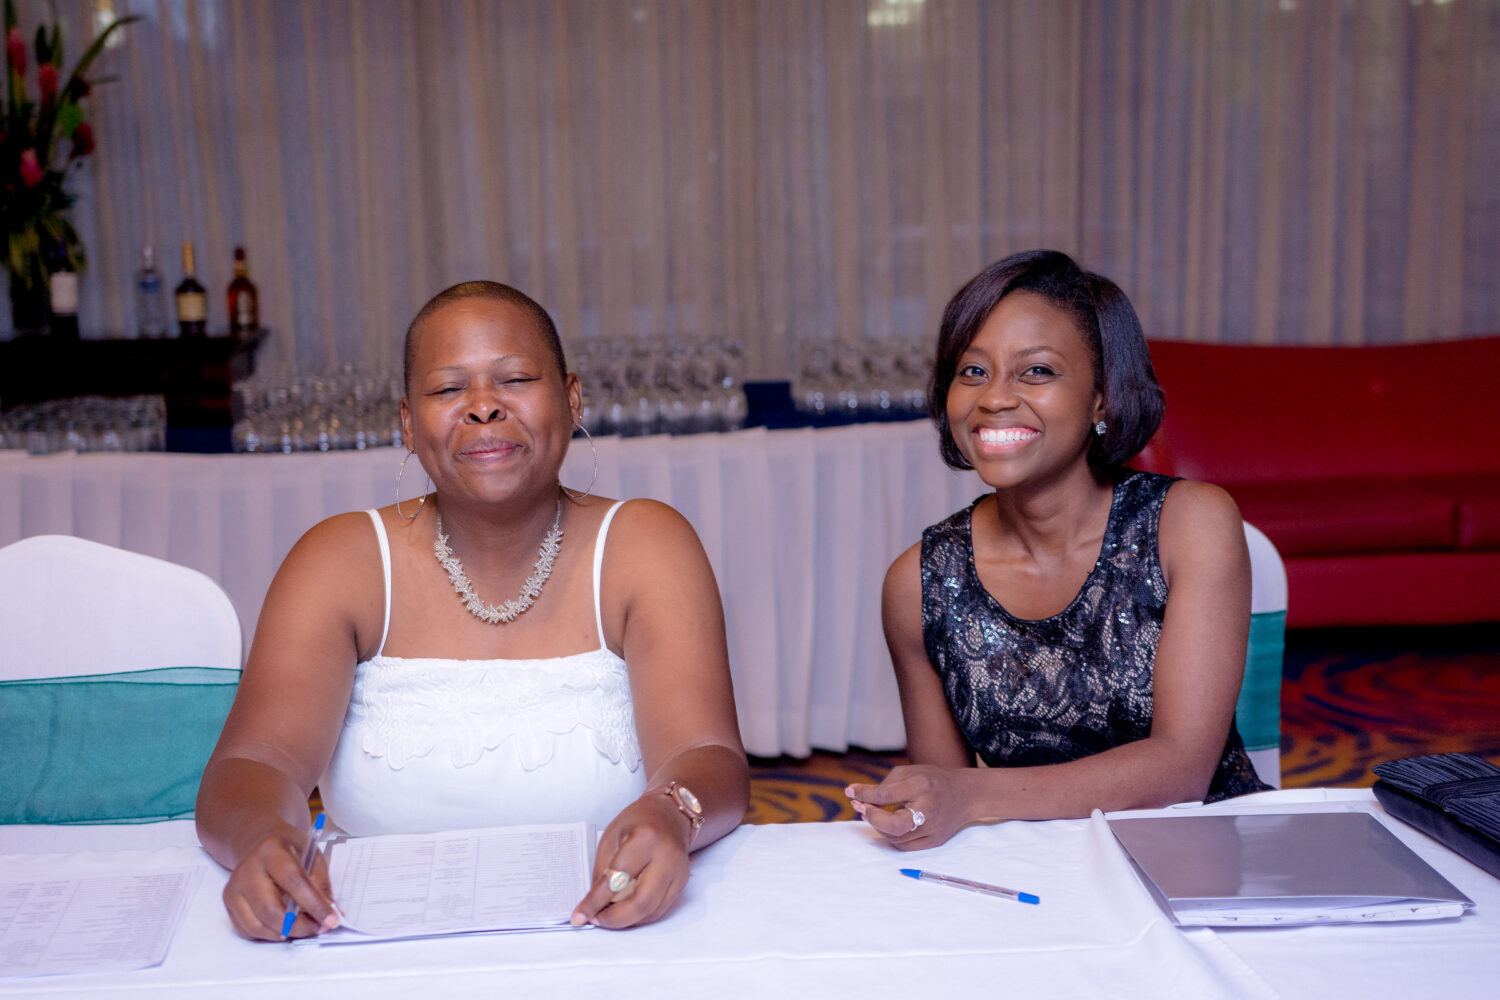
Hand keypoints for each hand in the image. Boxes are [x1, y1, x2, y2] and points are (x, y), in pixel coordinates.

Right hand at [221, 822, 338, 940]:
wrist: (259, 843)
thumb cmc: (289, 850)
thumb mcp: (311, 855)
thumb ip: (321, 884)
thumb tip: (331, 915)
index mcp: (272, 852)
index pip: (293, 882)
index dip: (313, 904)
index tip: (331, 920)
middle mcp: (248, 870)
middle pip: (270, 910)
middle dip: (298, 926)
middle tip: (317, 929)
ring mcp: (234, 888)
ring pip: (257, 925)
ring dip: (284, 934)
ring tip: (303, 928)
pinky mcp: (228, 903)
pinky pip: (247, 930)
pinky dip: (268, 935)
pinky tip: (283, 926)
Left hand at [570, 792, 690, 928]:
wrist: (670, 814)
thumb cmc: (639, 821)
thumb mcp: (611, 836)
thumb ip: (602, 870)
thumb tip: (593, 903)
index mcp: (646, 839)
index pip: (617, 879)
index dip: (595, 901)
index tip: (579, 916)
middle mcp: (667, 858)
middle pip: (641, 903)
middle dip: (615, 919)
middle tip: (596, 919)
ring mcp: (678, 872)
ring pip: (651, 911)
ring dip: (626, 920)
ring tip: (607, 915)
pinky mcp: (682, 883)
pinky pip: (659, 909)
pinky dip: (639, 916)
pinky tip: (624, 911)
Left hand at [846, 764, 974, 849]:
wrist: (965, 795)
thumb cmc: (932, 780)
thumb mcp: (909, 773)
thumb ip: (885, 786)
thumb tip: (857, 797)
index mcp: (921, 786)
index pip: (886, 794)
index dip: (864, 794)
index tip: (850, 791)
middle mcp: (928, 809)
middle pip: (894, 825)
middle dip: (873, 818)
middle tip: (862, 808)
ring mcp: (932, 829)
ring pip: (895, 838)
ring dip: (878, 826)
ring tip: (871, 813)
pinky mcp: (933, 842)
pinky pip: (904, 846)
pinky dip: (890, 836)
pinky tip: (885, 824)